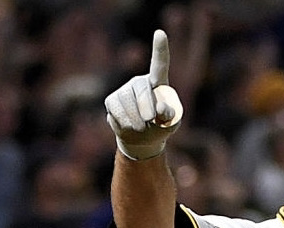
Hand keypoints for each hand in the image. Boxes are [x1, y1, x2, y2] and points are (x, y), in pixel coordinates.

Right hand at [104, 29, 183, 160]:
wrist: (141, 139)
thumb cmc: (161, 127)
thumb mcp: (172, 123)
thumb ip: (170, 115)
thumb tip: (161, 107)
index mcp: (159, 83)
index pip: (159, 64)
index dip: (160, 49)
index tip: (160, 33)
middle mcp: (140, 82)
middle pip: (142, 89)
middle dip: (147, 107)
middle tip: (151, 120)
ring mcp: (124, 90)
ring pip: (126, 100)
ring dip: (135, 118)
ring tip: (141, 127)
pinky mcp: (111, 100)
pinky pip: (115, 109)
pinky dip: (124, 122)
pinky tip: (129, 126)